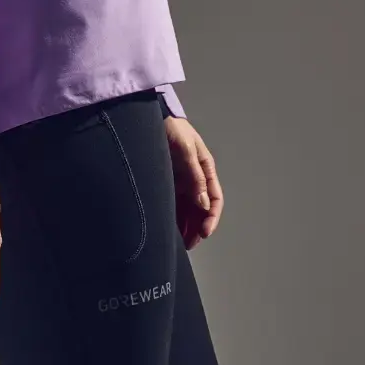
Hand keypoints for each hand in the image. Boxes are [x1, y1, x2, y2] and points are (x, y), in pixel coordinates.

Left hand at [163, 117, 223, 249]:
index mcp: (205, 170)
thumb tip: (203, 203)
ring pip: (187, 211)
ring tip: (178, 244)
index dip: (211, 217)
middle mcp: (194, 180)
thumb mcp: (186, 151)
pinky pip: (172, 207)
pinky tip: (168, 232)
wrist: (149, 119)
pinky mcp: (166, 186)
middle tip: (189, 245)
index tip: (204, 232)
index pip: (214, 199)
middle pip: (200, 210)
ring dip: (185, 228)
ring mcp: (180, 184)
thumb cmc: (171, 129)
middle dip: (197, 228)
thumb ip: (195, 177)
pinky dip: (172, 220)